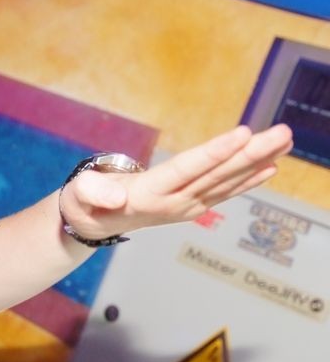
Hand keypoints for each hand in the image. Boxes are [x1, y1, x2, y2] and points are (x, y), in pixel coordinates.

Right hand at [59, 124, 292, 240]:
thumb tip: (117, 194)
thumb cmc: (82, 205)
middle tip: (281, 134)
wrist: (89, 227)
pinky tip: (269, 167)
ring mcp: (183, 207)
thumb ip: (93, 192)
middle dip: (251, 154)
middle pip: (216, 176)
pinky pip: (222, 192)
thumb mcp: (77, 197)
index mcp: (146, 197)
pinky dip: (247, 180)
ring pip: (225, 182)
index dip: (214, 153)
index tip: (243, 134)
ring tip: (285, 142)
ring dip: (257, 162)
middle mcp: (172, 203)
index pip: (186, 171)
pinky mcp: (188, 206)